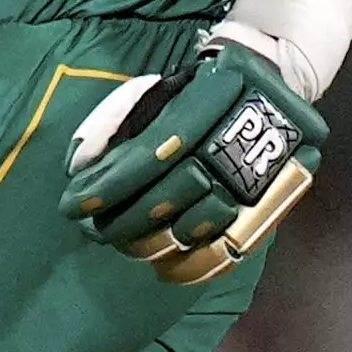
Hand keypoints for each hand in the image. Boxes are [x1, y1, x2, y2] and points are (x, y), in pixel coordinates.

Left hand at [61, 33, 322, 284]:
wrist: (277, 87)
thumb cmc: (203, 88)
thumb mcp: (166, 88)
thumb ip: (123, 119)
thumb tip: (81, 162)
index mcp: (210, 101)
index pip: (152, 153)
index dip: (111, 183)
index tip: (74, 204)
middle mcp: (237, 141)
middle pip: (172, 195)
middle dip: (126, 219)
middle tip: (95, 230)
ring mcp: (259, 177)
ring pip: (197, 225)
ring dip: (154, 241)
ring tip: (124, 243)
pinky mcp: (270, 205)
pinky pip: (229, 247)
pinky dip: (193, 262)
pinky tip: (164, 264)